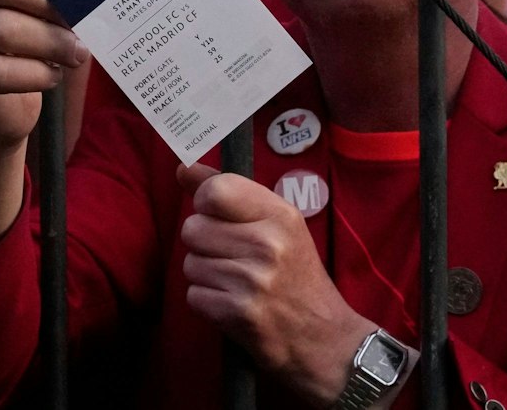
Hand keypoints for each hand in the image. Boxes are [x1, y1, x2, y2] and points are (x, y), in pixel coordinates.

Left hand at [178, 164, 375, 405]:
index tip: (217, 215)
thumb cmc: (298, 276)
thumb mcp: (278, 225)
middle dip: (203, 244)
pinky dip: (207, 302)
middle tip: (232, 257)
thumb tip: (183, 167)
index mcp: (281, 215)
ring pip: (190, 263)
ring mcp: (252, 280)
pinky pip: (193, 295)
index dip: (205, 203)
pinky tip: (232, 304)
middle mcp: (267, 244)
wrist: (323, 339)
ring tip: (235, 283)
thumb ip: (230, 193)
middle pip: (193, 228)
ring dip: (205, 275)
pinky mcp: (237, 313)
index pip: (215, 190)